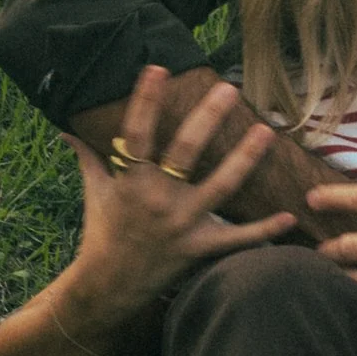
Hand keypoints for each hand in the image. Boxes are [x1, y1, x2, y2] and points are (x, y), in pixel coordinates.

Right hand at [62, 67, 295, 328]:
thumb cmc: (103, 233)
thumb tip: (66, 129)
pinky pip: (235, 239)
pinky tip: (290, 216)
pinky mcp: (198, 249)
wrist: (108, 287)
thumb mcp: (95, 192)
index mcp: (130, 181)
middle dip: (207, 119)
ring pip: (219, 187)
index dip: (145, 100)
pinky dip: (263, 231)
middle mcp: (156, 199)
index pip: (137, 133)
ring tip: (266, 131)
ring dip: (244, 159)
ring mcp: (181, 225)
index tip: (157, 68)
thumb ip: (88, 158)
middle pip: (185, 152)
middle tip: (228, 89)